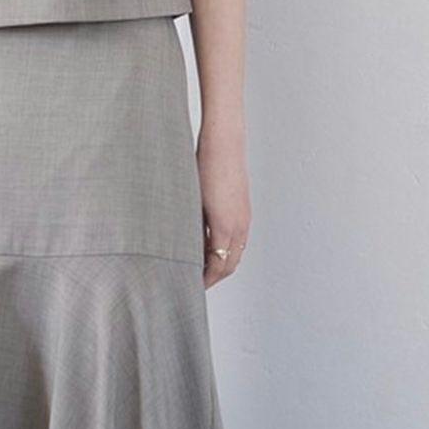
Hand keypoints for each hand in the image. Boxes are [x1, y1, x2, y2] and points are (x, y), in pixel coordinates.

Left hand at [196, 137, 249, 289]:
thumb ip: (193, 230)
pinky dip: (226, 248)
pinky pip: (238, 238)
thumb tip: (184, 251)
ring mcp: (244, 218)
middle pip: (230, 264)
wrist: (224, 141)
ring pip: (236, 252)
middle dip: (214, 276)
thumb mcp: (193, 202)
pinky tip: (208, 242)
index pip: (218, 267)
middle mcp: (240, 226)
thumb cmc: (205, 167)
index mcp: (225, 228)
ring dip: (221, 262)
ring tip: (200, 265)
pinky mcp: (244, 208)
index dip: (205, 281)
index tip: (191, 286)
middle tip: (195, 282)